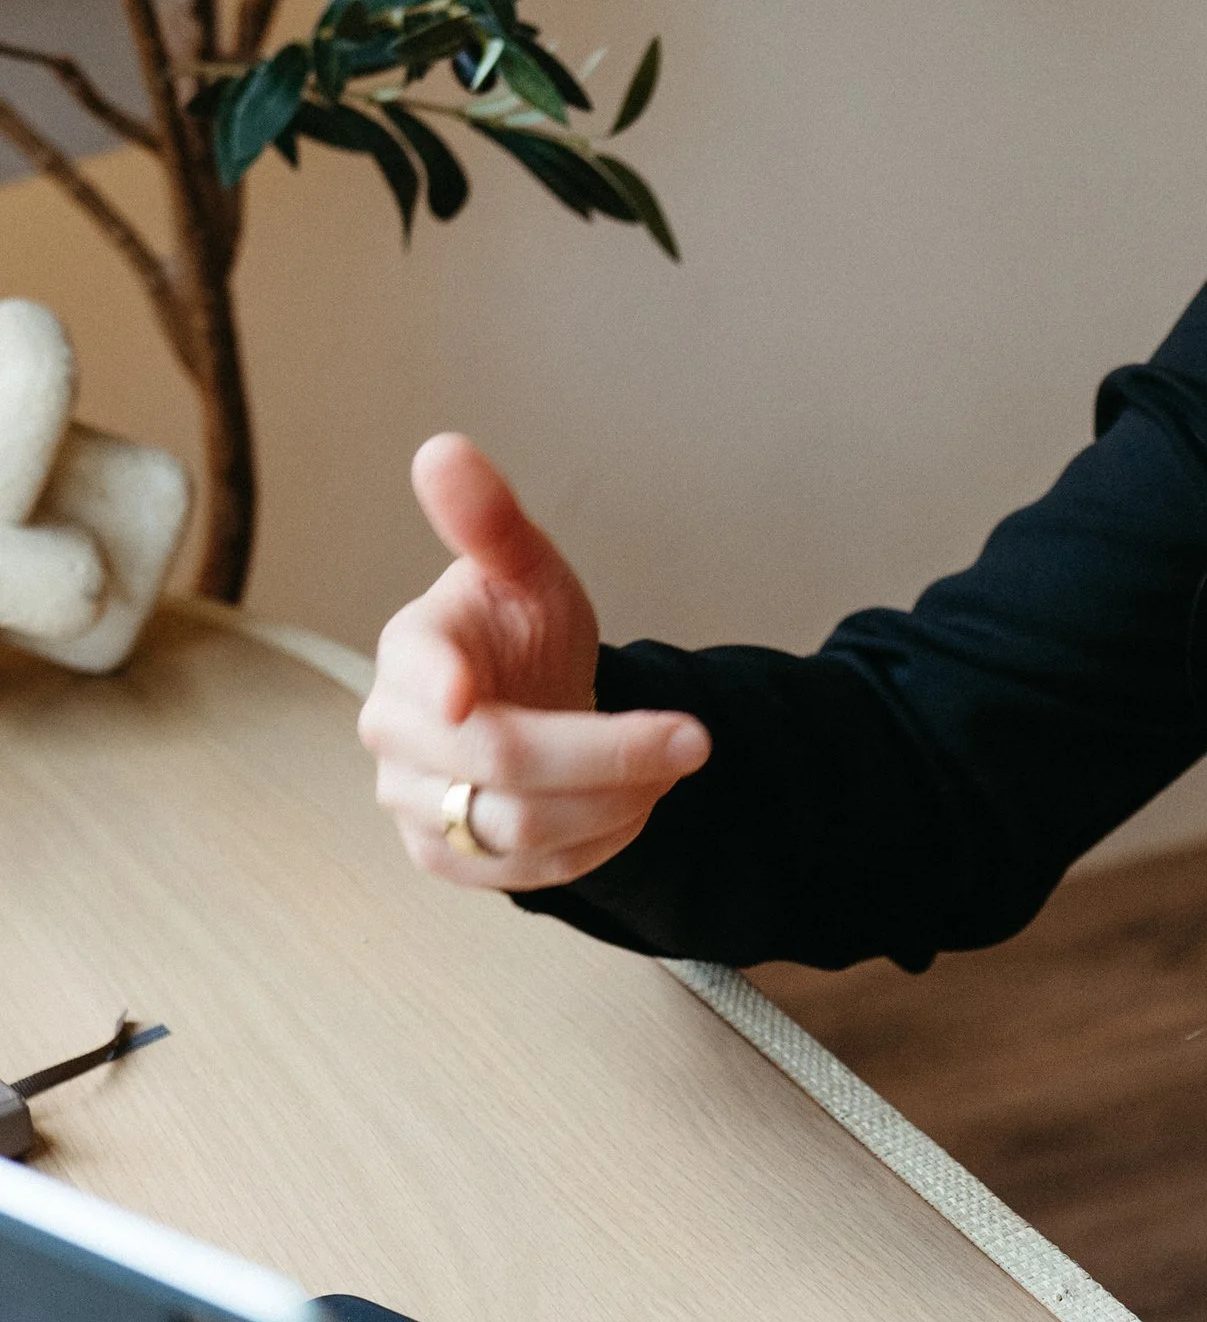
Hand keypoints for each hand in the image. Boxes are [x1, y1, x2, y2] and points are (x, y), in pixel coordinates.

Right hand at [359, 432, 707, 892]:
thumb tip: (442, 449)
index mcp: (410, 648)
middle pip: (497, 760)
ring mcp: (414, 802)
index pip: (415, 670)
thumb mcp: (525, 567)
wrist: (529, 701)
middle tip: (696, 739)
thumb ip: (490, 520)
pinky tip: (637, 802)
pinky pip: (529, 872)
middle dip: (607, 754)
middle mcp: (395, 731)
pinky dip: (599, 840)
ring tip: (672, 763)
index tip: (468, 697)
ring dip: (615, 800)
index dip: (439, 686)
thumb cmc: (522, 628)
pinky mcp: (448, 857)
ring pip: (518, 827)